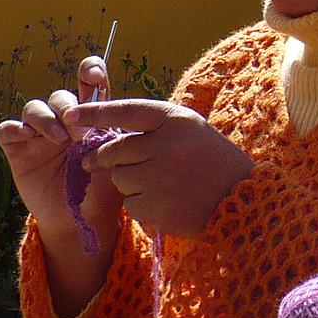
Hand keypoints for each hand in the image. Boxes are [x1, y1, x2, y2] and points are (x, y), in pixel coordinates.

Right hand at [0, 55, 123, 248]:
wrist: (82, 221)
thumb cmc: (104, 190)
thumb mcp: (116, 162)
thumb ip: (114, 138)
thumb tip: (109, 121)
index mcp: (90, 118)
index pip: (89, 84)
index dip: (89, 71)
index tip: (93, 74)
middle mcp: (63, 121)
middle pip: (60, 97)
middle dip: (68, 107)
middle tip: (80, 131)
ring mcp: (39, 135)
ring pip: (34, 108)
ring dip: (46, 119)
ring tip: (60, 140)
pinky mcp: (18, 150)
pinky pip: (8, 129)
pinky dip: (15, 128)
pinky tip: (27, 137)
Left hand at [60, 98, 255, 237]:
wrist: (246, 202)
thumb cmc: (213, 162)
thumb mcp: (191, 132)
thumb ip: (153, 129)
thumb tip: (104, 135)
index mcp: (176, 120)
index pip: (126, 110)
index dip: (95, 112)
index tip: (70, 115)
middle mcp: (168, 146)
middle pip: (114, 150)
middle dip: (102, 158)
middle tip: (94, 162)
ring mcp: (162, 178)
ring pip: (120, 179)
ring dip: (130, 183)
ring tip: (160, 185)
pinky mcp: (158, 207)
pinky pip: (131, 204)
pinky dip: (143, 205)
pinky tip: (167, 203)